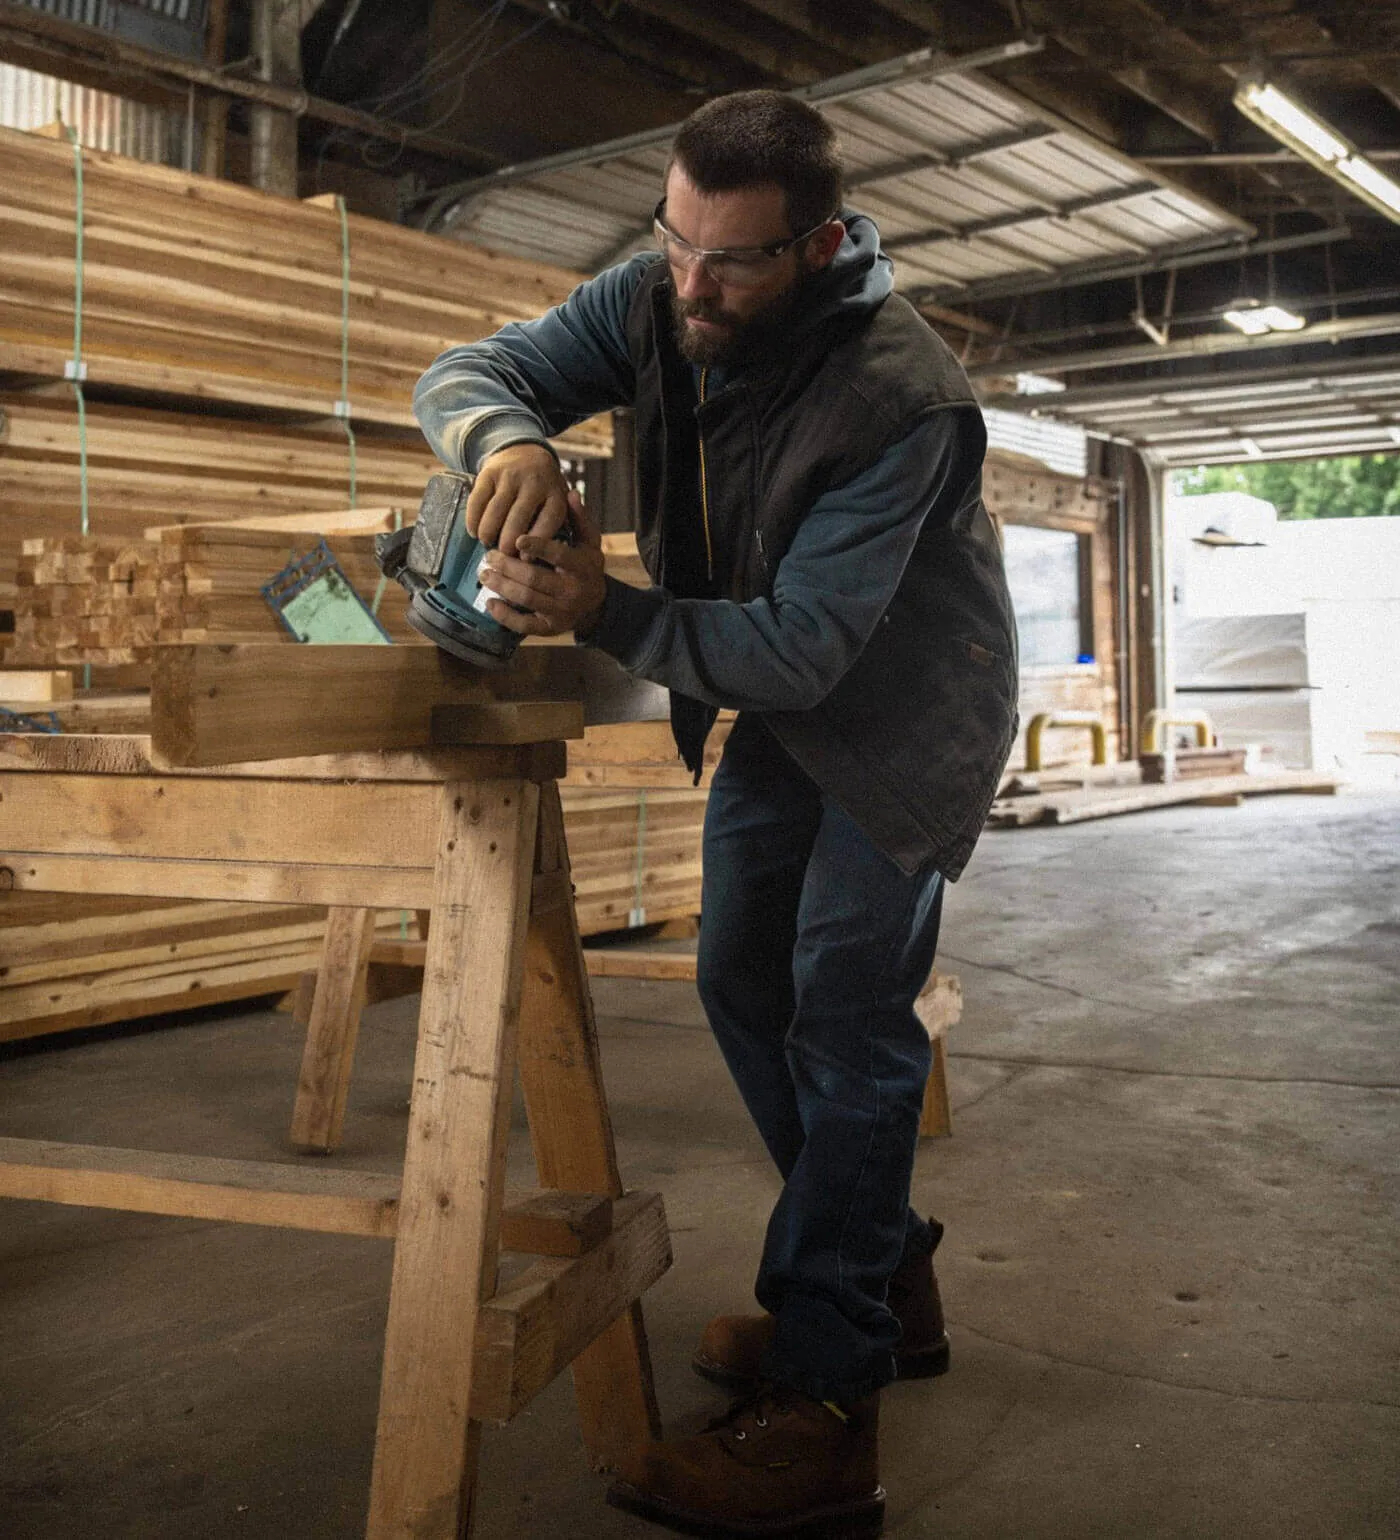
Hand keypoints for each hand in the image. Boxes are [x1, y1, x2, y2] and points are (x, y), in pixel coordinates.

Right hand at [466, 442, 569, 555]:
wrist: (526, 451)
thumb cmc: (544, 489)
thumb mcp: (560, 502)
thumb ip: (555, 527)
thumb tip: (533, 559)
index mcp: (555, 494)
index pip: (547, 523)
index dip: (535, 544)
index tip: (525, 559)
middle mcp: (534, 483)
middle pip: (518, 520)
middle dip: (507, 544)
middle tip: (503, 556)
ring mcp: (511, 476)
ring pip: (495, 511)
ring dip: (488, 533)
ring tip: (487, 543)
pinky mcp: (489, 472)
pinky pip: (477, 500)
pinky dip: (473, 519)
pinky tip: (474, 531)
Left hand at [477, 491, 607, 637]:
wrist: (596, 604)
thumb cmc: (586, 566)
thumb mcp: (589, 541)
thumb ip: (579, 518)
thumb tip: (570, 493)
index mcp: (582, 566)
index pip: (558, 555)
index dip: (537, 546)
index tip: (517, 538)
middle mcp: (572, 591)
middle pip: (534, 578)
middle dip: (508, 566)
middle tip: (489, 555)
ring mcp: (561, 612)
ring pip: (526, 599)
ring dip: (501, 586)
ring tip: (484, 574)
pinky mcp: (549, 628)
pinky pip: (524, 625)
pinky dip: (505, 616)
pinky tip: (490, 603)